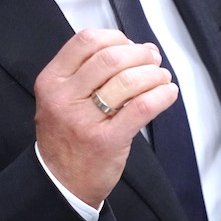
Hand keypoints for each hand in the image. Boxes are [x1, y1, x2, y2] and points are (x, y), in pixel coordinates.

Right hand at [34, 28, 177, 205]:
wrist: (61, 184)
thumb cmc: (67, 138)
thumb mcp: (61, 98)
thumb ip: (89, 72)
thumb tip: (136, 47)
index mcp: (52, 81)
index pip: (86, 41)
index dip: (115, 37)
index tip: (130, 44)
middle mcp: (63, 98)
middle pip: (110, 58)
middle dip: (140, 54)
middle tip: (153, 60)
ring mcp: (83, 120)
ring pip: (128, 80)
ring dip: (154, 74)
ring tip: (161, 78)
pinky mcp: (106, 141)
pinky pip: (142, 107)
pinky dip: (162, 95)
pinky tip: (168, 93)